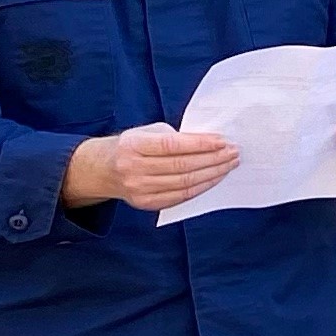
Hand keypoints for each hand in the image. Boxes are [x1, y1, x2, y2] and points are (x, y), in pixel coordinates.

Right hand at [64, 125, 240, 212]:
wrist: (101, 169)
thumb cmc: (131, 146)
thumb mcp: (147, 132)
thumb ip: (175, 137)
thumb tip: (210, 143)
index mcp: (133, 145)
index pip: (173, 145)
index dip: (201, 144)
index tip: (224, 141)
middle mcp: (133, 168)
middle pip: (182, 166)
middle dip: (214, 159)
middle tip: (234, 153)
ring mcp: (138, 189)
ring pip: (184, 183)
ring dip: (212, 174)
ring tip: (230, 164)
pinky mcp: (145, 203)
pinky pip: (180, 197)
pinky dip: (201, 187)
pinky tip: (214, 178)